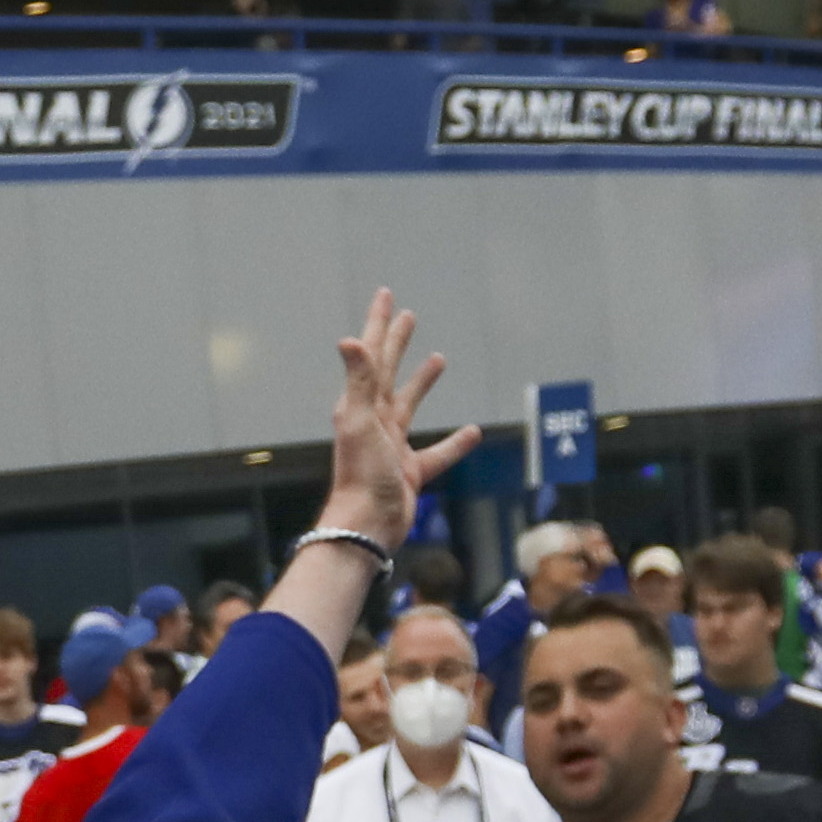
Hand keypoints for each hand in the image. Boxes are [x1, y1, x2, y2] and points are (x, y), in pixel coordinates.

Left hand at [316, 288, 483, 546]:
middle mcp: (373, 420)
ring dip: (422, 382)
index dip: (379, 324)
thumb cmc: (361, 475)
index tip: (386, 296)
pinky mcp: (409, 472)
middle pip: (387, 371)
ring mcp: (391, 446)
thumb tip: (349, 340)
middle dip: (396, 343)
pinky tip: (472, 433)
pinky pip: (436, 453)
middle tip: (408, 316)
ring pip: (410, 405)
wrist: (367, 525)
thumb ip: (358, 381)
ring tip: (439, 358)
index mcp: (360, 404)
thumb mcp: (360, 422)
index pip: (371, 355)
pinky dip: (454, 443)